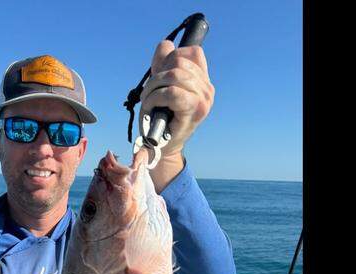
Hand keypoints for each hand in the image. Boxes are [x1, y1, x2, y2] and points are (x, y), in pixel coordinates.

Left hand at [139, 39, 214, 190]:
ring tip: (148, 101)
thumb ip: (163, 63)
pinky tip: (151, 107)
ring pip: (174, 75)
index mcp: (203, 80)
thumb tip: (166, 44)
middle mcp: (207, 89)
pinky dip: (155, 98)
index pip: (193, 52)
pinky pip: (172, 93)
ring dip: (153, 87)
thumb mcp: (160, 85)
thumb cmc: (160, 118)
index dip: (171, 57)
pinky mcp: (195, 110)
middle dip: (156, 74)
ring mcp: (204, 99)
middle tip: (148, 92)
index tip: (159, 75)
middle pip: (179, 60)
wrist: (161, 147)